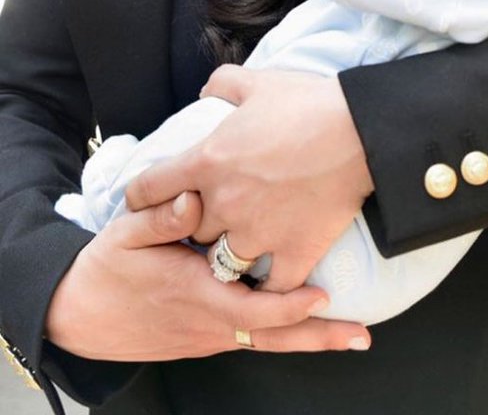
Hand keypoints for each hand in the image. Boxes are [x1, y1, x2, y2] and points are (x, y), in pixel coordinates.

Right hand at [45, 192, 369, 358]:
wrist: (77, 315)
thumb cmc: (106, 270)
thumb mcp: (125, 236)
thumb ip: (161, 216)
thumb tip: (193, 197)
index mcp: (195, 295)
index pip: (250, 309)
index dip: (287, 305)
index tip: (321, 294)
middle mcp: (210, 322)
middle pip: (272, 335)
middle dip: (319, 336)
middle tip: (360, 336)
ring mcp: (212, 332)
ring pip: (267, 338)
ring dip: (310, 337)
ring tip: (352, 334)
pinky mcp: (210, 332)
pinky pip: (254, 334)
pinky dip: (285, 331)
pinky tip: (310, 322)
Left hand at [126, 69, 374, 293]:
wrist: (362, 131)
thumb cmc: (310, 102)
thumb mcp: (259, 81)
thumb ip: (223, 83)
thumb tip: (207, 90)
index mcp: (207, 160)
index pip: (147, 191)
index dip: (145, 196)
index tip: (153, 199)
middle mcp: (223, 202)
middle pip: (189, 231)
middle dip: (198, 224)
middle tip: (215, 214)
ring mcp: (257, 232)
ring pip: (223, 262)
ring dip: (232, 254)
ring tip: (245, 245)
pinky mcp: (293, 252)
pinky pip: (272, 287)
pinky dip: (273, 285)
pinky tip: (276, 278)